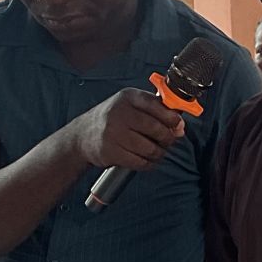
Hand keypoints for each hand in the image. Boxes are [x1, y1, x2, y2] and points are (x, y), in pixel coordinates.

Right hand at [68, 90, 185, 171]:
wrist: (81, 136)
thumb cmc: (112, 119)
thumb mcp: (129, 106)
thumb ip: (154, 111)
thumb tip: (180, 127)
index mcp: (127, 97)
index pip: (157, 105)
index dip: (172, 117)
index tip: (178, 125)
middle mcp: (119, 112)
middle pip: (156, 129)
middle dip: (167, 138)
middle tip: (168, 141)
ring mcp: (113, 133)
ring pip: (149, 148)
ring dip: (159, 153)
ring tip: (157, 152)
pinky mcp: (110, 151)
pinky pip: (139, 162)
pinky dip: (148, 164)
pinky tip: (147, 161)